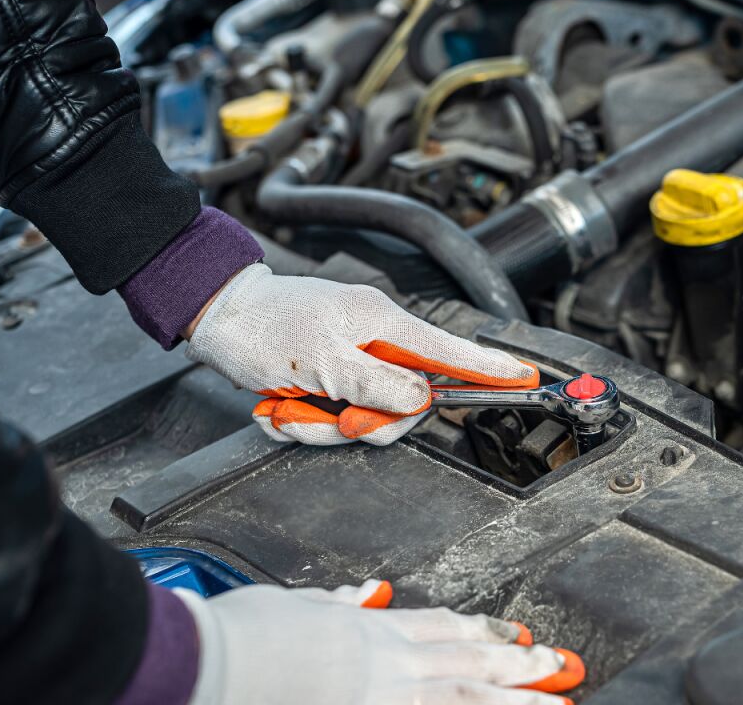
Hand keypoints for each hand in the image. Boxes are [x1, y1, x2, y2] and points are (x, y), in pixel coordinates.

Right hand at [175, 578, 583, 704]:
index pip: (443, 628)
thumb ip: (336, 605)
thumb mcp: (296, 607)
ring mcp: (384, 697)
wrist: (215, 662)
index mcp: (371, 633)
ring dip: (514, 702)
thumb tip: (363, 591)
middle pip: (469, 665)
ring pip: (465, 697)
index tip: (518, 636)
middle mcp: (388, 665)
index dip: (484, 633)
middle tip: (562, 669)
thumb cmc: (246, 635)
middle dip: (520, 670)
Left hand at [184, 264, 536, 444]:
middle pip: (403, 405)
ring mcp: (351, 365)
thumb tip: (421, 400)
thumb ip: (375, 383)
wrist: (215, 318)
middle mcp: (374, 344)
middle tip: (331, 417)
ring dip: (318, 425)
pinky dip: (300, 423)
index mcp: (384, 325)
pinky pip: (329, 422)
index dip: (491, 371)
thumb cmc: (264, 326)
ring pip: (362, 421)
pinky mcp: (327, 383)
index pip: (451, 354)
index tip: (526, 379)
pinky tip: (279, 405)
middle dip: (360, 423)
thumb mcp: (321, 359)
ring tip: (288, 406)